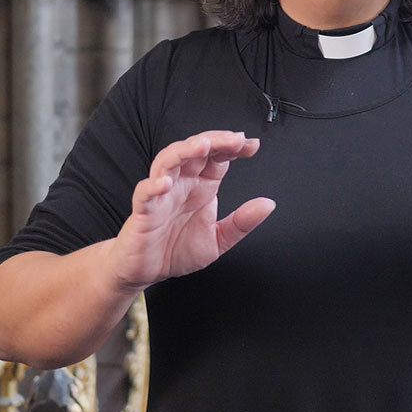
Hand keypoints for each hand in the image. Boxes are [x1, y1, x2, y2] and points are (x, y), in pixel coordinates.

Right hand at [110, 130, 274, 290]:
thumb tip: (268, 205)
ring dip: (184, 151)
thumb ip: (241, 223)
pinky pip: (144, 194)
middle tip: (235, 140)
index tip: (252, 145)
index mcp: (200, 187)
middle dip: (215, 141)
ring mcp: (161, 195)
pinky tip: (165, 183)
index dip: (233, 148)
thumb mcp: (217, 240)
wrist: (147, 272)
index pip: (217, 158)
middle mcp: (181, 185)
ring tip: (201, 146)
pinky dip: (152, 186)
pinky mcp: (143, 212)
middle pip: (194, 151)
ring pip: (168, 162)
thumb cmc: (176, 250)